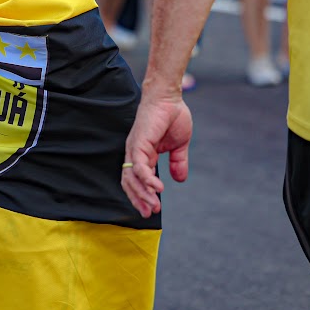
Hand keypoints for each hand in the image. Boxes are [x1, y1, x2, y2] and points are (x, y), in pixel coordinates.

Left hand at [121, 95, 192, 217]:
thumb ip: (178, 162)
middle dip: (139, 199)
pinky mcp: (139, 142)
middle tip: (150, 213)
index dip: (143, 195)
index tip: (152, 209)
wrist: (170, 97)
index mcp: (143, 154)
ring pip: (132, 177)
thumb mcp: (179, 145)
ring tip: (154, 205)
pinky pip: (139, 166)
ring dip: (142, 194)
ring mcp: (135, 148)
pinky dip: (147, 179)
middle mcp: (135, 153)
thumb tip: (180, 180)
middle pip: (129, 182)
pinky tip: (158, 188)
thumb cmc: (173, 116)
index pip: (137, 180)